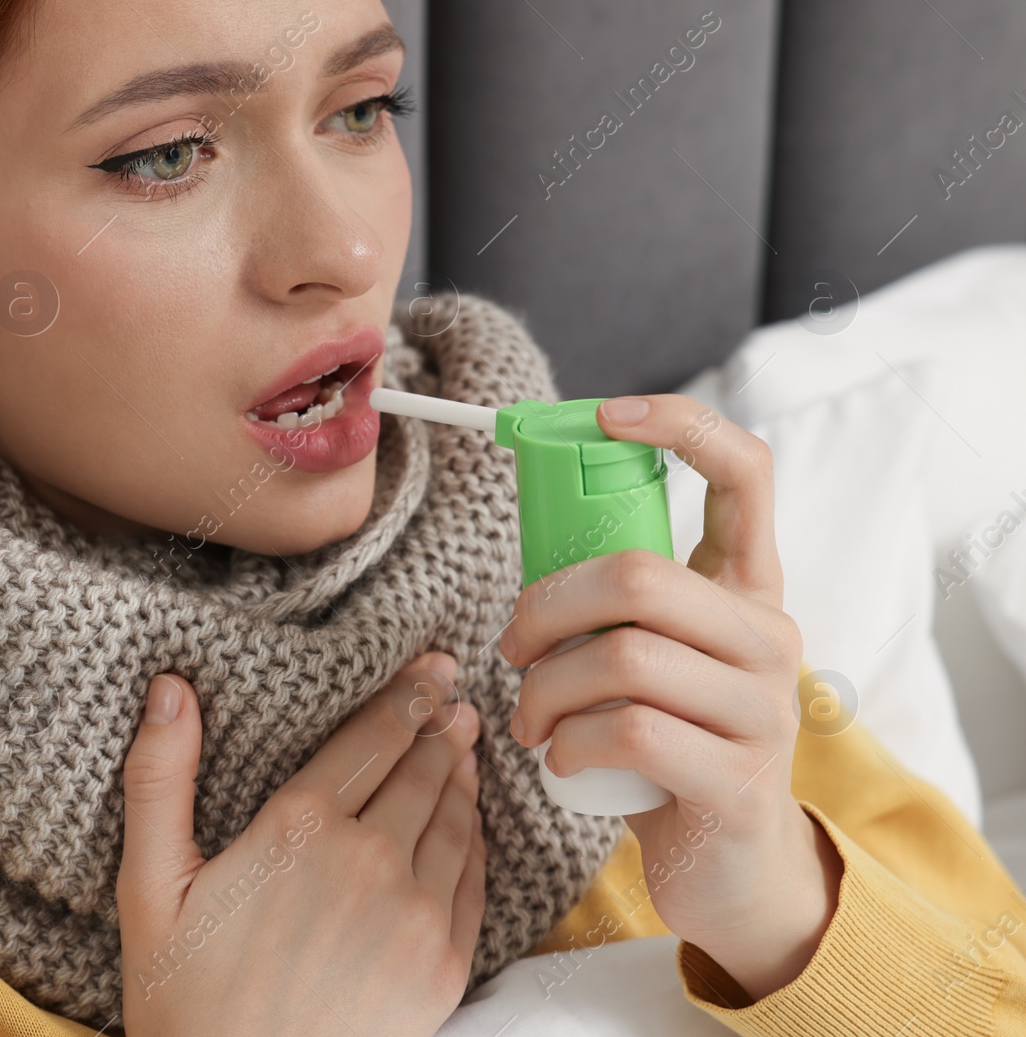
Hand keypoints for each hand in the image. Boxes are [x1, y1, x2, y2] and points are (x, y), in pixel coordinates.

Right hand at [117, 651, 485, 1036]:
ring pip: (456, 817)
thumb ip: (160, 779)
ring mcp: (415, 913)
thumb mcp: (148, 885)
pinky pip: (474, 879)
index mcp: (298, 828)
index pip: (372, 736)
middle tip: (455, 692)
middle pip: (422, 769)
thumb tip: (171, 687)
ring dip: (462, 773)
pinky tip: (470, 819)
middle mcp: (369, 858)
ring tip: (464, 744)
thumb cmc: (185, 997)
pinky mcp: (445, 963)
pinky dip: (477, 837)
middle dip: (440, 724)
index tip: (433, 665)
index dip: (407, 693)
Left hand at [500, 394, 841, 1002]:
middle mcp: (768, 636)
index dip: (678, 426)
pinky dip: (566, 742)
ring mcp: (763, 709)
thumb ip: (618, 601)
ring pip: (622, 660)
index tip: (605, 416)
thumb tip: (534, 535)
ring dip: (544, 690)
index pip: (746, 473)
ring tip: (530, 719)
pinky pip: (628, 733)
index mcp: (747, 588)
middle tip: (512, 649)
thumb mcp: (652, 657)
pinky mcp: (738, 779)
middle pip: (638, 576)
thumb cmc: (667, 743)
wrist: (730, 866)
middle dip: (543, 608)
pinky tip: (559, 758)